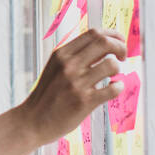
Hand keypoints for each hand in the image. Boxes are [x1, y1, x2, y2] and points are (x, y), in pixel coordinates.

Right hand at [17, 29, 125, 145]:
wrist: (32, 121)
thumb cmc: (48, 94)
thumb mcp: (55, 68)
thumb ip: (74, 56)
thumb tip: (104, 44)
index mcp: (61, 54)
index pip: (94, 33)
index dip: (112, 35)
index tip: (118, 43)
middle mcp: (68, 65)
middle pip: (105, 43)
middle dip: (121, 47)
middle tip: (123, 56)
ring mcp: (76, 83)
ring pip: (112, 65)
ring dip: (118, 69)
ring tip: (112, 76)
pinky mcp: (84, 102)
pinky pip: (113, 88)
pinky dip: (118, 87)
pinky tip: (112, 89)